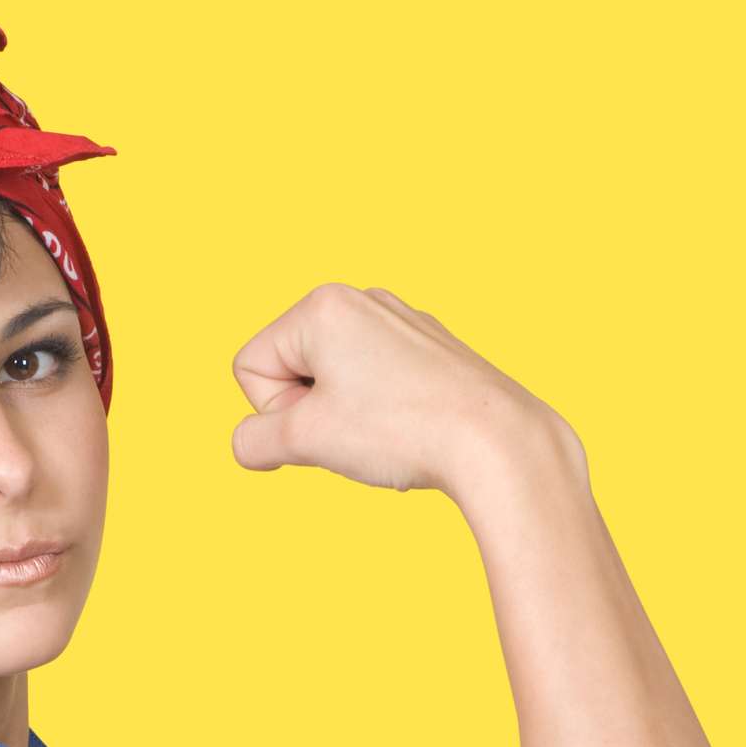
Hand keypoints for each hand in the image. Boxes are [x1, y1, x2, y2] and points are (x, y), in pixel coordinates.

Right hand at [229, 282, 581, 499]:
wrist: (496, 442)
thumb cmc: (401, 431)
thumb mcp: (305, 440)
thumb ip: (253, 442)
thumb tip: (249, 445)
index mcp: (322, 306)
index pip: (252, 366)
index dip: (273, 412)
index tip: (320, 429)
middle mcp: (361, 300)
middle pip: (291, 369)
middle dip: (309, 412)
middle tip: (353, 433)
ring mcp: (401, 321)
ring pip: (334, 381)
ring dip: (343, 417)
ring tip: (384, 434)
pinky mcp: (431, 348)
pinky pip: (375, 385)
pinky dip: (380, 414)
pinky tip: (411, 432)